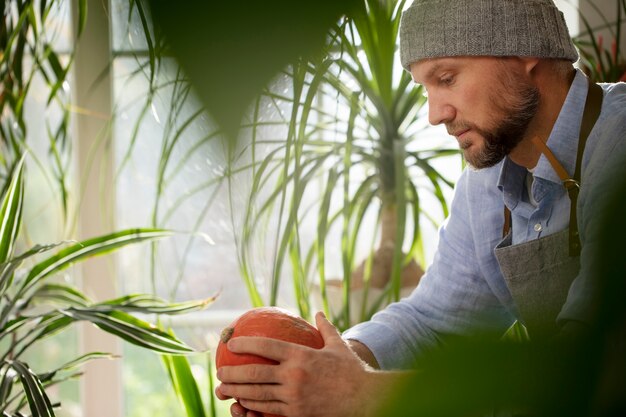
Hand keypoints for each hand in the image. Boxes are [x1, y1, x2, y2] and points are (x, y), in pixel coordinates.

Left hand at [215, 311, 385, 416]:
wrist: (366, 400)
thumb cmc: (352, 371)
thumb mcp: (338, 346)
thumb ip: (325, 328)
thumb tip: (318, 312)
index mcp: (302, 356)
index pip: (267, 346)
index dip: (246, 343)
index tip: (231, 342)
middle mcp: (295, 376)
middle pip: (255, 373)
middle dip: (233, 372)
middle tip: (219, 372)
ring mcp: (294, 397)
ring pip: (258, 394)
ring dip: (238, 391)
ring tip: (223, 389)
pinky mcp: (297, 413)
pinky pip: (269, 410)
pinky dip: (253, 406)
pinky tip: (243, 403)